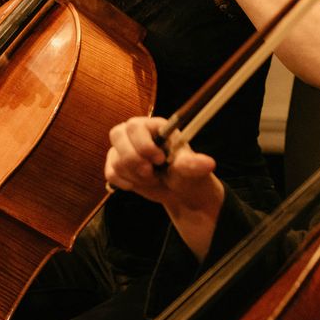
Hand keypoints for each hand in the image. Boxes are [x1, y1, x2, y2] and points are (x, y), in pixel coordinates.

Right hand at [105, 115, 223, 260]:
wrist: (179, 192)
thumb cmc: (187, 174)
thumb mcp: (192, 169)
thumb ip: (193, 165)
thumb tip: (209, 163)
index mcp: (155, 126)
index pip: (135, 126)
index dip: (143, 145)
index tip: (160, 160)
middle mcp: (136, 132)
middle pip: (117, 135)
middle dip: (133, 160)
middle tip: (152, 173)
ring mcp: (124, 147)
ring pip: (115, 158)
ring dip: (133, 175)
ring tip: (151, 178)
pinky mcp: (116, 163)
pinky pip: (110, 173)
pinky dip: (125, 182)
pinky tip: (139, 183)